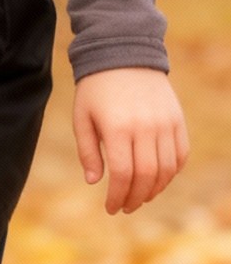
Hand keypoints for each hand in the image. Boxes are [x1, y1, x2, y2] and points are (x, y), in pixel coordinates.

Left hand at [73, 67, 187, 214]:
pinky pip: (181, 154)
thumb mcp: (82, 117)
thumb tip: (95, 182)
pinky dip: (172, 172)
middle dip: (136, 198)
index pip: (123, 174)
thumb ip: (87, 151)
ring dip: (155, 189)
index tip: (110, 208)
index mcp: (117, 128)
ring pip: (167, 169)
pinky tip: (158, 180)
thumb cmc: (96, 89)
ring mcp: (165, 123)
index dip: (118, 196)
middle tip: (125, 208)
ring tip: (141, 197)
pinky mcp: (177, 119)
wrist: (124, 54)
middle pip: (147, 176)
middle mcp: (145, 127)